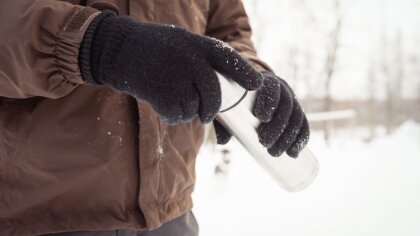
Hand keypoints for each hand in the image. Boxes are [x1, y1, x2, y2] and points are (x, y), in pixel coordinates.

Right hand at [80, 11, 261, 123]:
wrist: (117, 49)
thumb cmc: (151, 47)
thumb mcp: (180, 42)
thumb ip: (199, 59)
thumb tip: (217, 86)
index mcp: (198, 45)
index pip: (229, 59)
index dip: (245, 73)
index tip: (256, 86)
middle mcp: (192, 61)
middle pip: (214, 95)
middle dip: (211, 109)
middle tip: (207, 114)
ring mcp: (178, 78)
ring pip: (195, 108)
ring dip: (186, 110)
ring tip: (171, 98)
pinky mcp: (163, 95)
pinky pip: (178, 115)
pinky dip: (171, 115)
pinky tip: (160, 103)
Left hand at [214, 72, 309, 157]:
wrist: (254, 92)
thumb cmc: (237, 99)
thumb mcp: (228, 105)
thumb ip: (223, 121)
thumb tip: (222, 142)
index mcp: (264, 81)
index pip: (271, 87)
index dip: (269, 101)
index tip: (261, 118)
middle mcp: (282, 88)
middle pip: (286, 106)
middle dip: (278, 127)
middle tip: (265, 144)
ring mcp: (292, 101)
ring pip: (296, 118)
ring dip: (288, 138)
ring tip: (275, 153)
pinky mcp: (298, 113)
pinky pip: (304, 126)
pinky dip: (301, 140)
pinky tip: (293, 154)